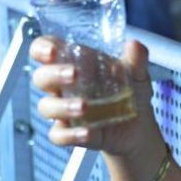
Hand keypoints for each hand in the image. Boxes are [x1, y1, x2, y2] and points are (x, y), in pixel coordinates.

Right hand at [30, 37, 164, 159]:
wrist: (139, 127)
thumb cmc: (131, 93)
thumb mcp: (138, 74)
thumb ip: (136, 59)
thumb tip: (134, 44)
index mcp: (76, 64)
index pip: (46, 50)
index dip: (42, 48)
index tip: (51, 51)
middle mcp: (65, 86)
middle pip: (42, 77)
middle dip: (54, 74)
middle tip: (73, 74)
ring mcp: (64, 110)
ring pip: (46, 107)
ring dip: (63, 106)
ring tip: (85, 106)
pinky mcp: (70, 133)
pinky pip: (59, 135)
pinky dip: (71, 134)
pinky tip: (89, 132)